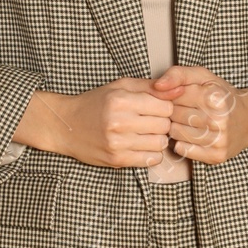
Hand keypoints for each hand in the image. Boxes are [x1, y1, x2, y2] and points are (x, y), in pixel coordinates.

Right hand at [14, 80, 173, 168]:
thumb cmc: (95, 104)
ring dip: (157, 139)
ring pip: (160, 144)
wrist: (66, 126)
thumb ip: (151, 87)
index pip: (164, 106)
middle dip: (162, 123)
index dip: (165, 107)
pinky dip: (150, 153)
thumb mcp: (120, 87)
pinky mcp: (116, 160)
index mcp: (120, 100)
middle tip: (150, 122)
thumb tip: (181, 89)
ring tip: (145, 134)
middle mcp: (118, 121)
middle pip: (164, 126)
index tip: (156, 109)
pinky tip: (140, 145)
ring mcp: (117, 143)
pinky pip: (150, 160)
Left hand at [151, 67, 247, 164]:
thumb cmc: (222, 96)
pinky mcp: (216, 156)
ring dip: (177, 127)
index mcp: (215, 97)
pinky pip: (182, 150)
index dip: (175, 95)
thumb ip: (178, 74)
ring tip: (190, 122)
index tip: (185, 96)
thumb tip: (157, 86)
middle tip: (188, 109)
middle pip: (174, 115)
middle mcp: (220, 120)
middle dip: (175, 111)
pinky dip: (182, 142)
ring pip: (175, 133)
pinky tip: (192, 135)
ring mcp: (219, 140)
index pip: (174, 96)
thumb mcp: (203, 77)